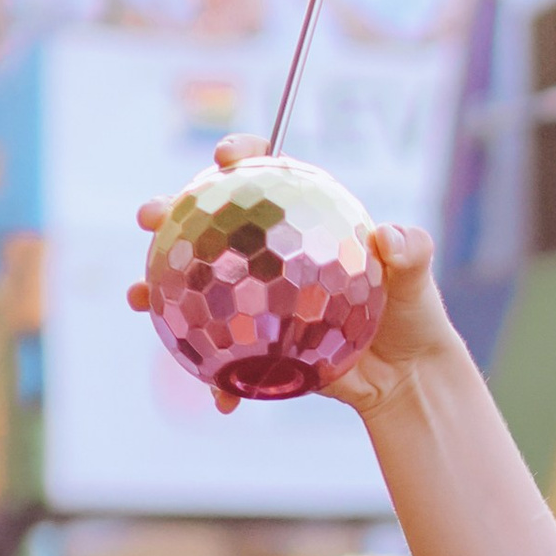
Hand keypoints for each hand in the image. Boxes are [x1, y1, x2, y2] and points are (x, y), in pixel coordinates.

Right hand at [126, 133, 460, 420]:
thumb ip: (411, 251)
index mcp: (300, 221)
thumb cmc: (412, 313)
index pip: (263, 175)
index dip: (239, 156)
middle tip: (149, 214)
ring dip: (157, 289)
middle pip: (207, 222)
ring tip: (137, 296)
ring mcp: (254, 298)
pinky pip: (222, 353)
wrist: (406, 375)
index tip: (224, 158)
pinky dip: (214, 376)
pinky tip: (217, 398)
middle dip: (168, 212)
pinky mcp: (253, 343)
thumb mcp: (418, 279)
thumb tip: (389, 239)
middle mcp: (267, 254)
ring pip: (195, 285)